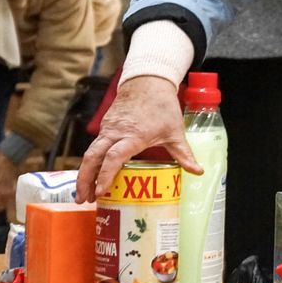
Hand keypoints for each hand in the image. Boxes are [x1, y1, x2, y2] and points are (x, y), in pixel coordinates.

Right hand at [76, 75, 202, 202]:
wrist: (147, 81)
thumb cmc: (162, 106)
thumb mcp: (175, 131)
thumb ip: (184, 154)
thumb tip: (198, 172)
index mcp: (134, 135)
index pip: (114, 158)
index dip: (105, 175)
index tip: (101, 192)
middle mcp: (116, 132)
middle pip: (92, 157)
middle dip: (84, 180)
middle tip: (83, 200)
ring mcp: (108, 128)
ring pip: (90, 153)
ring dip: (84, 174)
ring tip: (83, 194)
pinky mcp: (105, 126)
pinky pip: (94, 147)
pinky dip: (90, 163)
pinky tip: (92, 177)